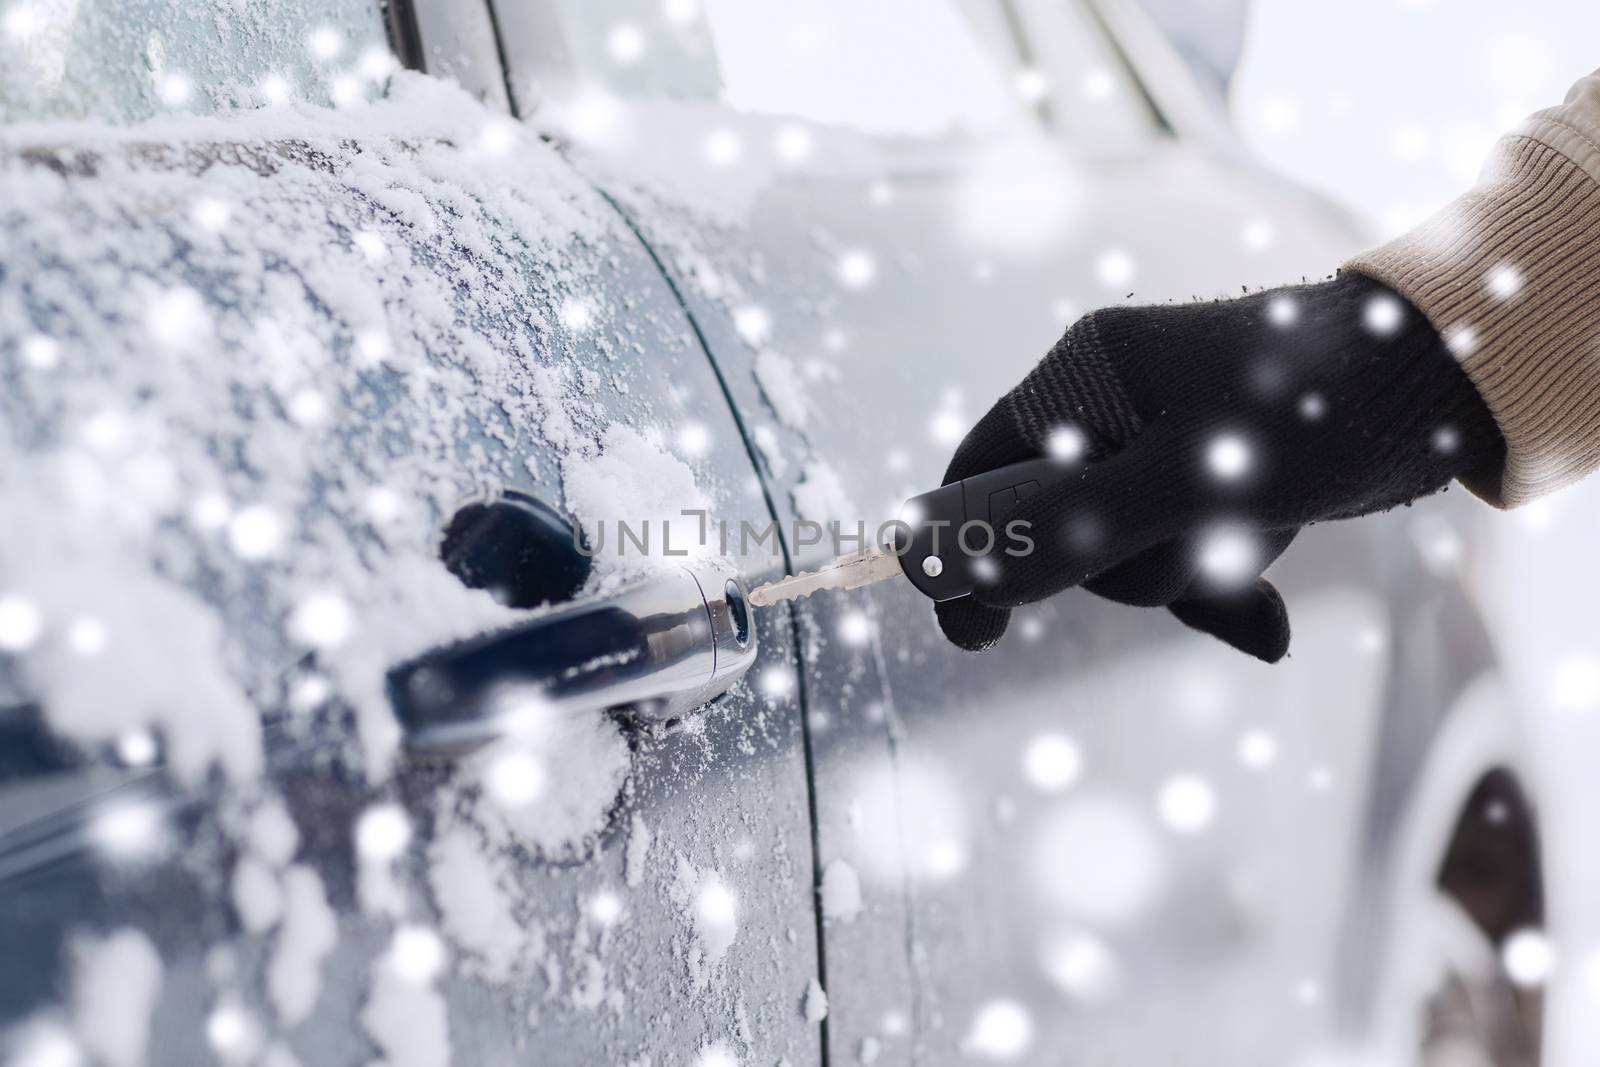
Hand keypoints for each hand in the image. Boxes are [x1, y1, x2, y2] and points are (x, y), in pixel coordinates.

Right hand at [936, 272, 1504, 659]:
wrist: (1442, 378)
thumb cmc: (1311, 405)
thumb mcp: (1189, 480)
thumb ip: (1082, 531)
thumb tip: (983, 587)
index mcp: (1085, 377)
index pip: (985, 468)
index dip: (966, 547)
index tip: (974, 629)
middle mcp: (1112, 406)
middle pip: (1057, 524)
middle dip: (1119, 569)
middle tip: (1181, 565)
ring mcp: (1162, 444)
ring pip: (1125, 550)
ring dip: (1184, 577)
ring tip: (1254, 551)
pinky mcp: (1211, 479)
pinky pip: (1181, 553)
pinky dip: (1218, 587)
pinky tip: (1265, 623)